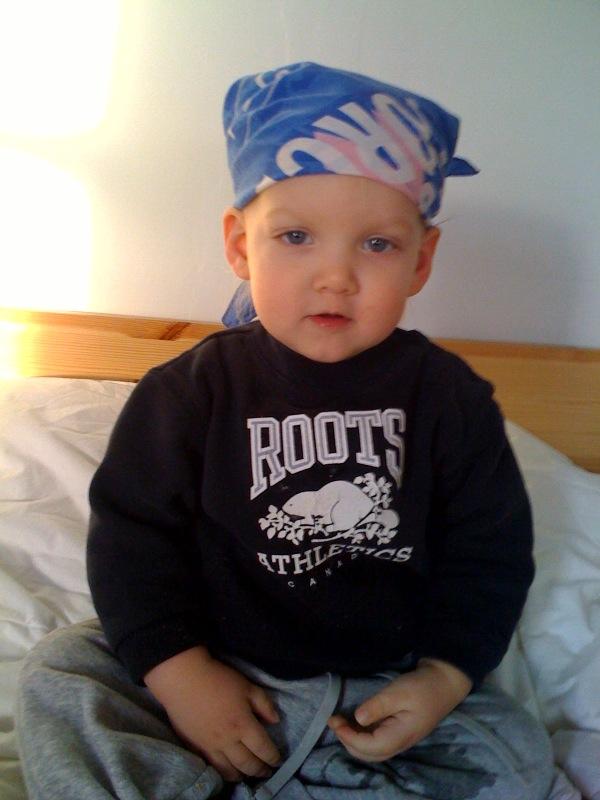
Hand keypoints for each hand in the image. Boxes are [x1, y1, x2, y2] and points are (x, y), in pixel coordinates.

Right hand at [145, 647, 281, 781]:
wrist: (183, 680)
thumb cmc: (218, 678)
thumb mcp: (247, 686)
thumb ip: (264, 704)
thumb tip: (275, 721)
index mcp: (243, 725)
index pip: (263, 748)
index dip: (273, 757)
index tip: (278, 761)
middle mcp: (228, 741)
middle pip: (247, 764)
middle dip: (260, 770)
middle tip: (267, 772)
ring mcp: (209, 746)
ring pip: (228, 770)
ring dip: (241, 775)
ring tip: (247, 775)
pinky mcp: (194, 746)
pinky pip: (211, 766)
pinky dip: (222, 772)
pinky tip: (226, 770)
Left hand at [328, 658, 471, 761]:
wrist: (444, 683)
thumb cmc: (422, 686)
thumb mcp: (399, 692)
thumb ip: (378, 706)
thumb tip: (358, 719)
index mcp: (400, 735)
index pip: (369, 747)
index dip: (348, 737)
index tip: (334, 720)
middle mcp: (399, 743)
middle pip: (368, 754)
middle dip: (347, 741)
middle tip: (334, 720)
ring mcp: (400, 740)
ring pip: (372, 752)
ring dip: (353, 741)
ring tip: (340, 722)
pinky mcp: (399, 733)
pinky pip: (377, 743)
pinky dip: (362, 737)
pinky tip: (355, 723)